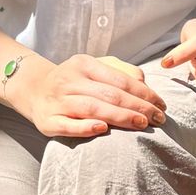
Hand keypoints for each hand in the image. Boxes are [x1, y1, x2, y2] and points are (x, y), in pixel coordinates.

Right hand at [12, 53, 166, 139]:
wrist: (34, 90)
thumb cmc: (73, 81)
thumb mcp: (93, 67)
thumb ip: (119, 70)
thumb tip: (143, 81)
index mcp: (83, 64)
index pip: (120, 79)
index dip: (144, 93)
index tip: (162, 105)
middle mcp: (69, 80)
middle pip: (110, 95)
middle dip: (138, 107)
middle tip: (159, 118)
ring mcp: (57, 101)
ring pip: (92, 108)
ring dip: (120, 117)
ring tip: (141, 124)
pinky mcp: (48, 120)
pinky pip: (68, 125)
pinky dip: (85, 127)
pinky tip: (102, 129)